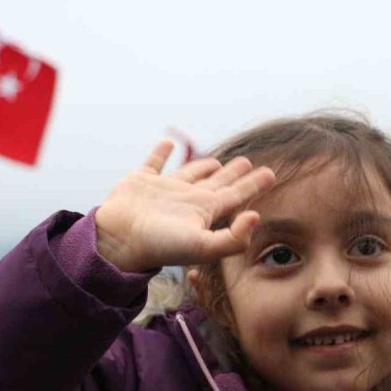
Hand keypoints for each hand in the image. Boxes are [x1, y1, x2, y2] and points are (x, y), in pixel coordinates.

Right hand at [94, 141, 275, 272]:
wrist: (118, 240)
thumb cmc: (159, 245)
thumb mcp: (202, 246)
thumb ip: (232, 238)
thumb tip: (257, 217)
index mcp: (204, 212)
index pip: (235, 196)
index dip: (254, 185)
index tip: (271, 173)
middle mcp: (187, 200)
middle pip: (217, 184)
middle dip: (234, 174)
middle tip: (248, 162)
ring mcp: (164, 190)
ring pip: (190, 174)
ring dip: (202, 166)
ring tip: (216, 161)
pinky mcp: (141, 181)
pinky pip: (154, 162)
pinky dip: (161, 152)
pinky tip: (168, 143)